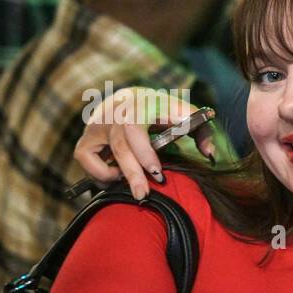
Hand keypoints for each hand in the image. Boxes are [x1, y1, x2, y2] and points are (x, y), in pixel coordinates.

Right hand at [73, 87, 216, 198]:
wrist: (130, 97)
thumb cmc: (162, 110)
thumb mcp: (184, 114)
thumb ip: (201, 130)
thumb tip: (209, 154)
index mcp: (139, 104)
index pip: (134, 127)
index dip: (144, 152)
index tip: (157, 174)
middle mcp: (114, 113)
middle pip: (118, 146)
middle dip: (132, 173)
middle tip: (143, 194)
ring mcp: (96, 125)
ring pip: (93, 153)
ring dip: (110, 174)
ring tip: (131, 184)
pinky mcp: (86, 137)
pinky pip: (83, 157)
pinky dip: (96, 172)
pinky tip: (115, 177)